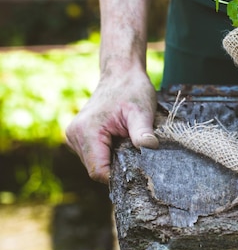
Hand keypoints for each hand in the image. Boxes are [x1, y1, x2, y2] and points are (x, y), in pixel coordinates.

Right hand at [65, 67, 157, 182]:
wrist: (121, 74)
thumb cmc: (132, 90)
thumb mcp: (142, 111)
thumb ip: (143, 132)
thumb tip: (151, 149)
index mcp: (87, 131)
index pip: (98, 171)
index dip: (119, 176)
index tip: (138, 172)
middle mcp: (75, 135)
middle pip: (96, 169)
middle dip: (118, 166)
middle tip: (137, 154)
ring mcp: (74, 136)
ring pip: (95, 163)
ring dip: (113, 159)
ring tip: (128, 142)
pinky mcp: (79, 135)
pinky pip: (94, 155)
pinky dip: (109, 153)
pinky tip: (121, 140)